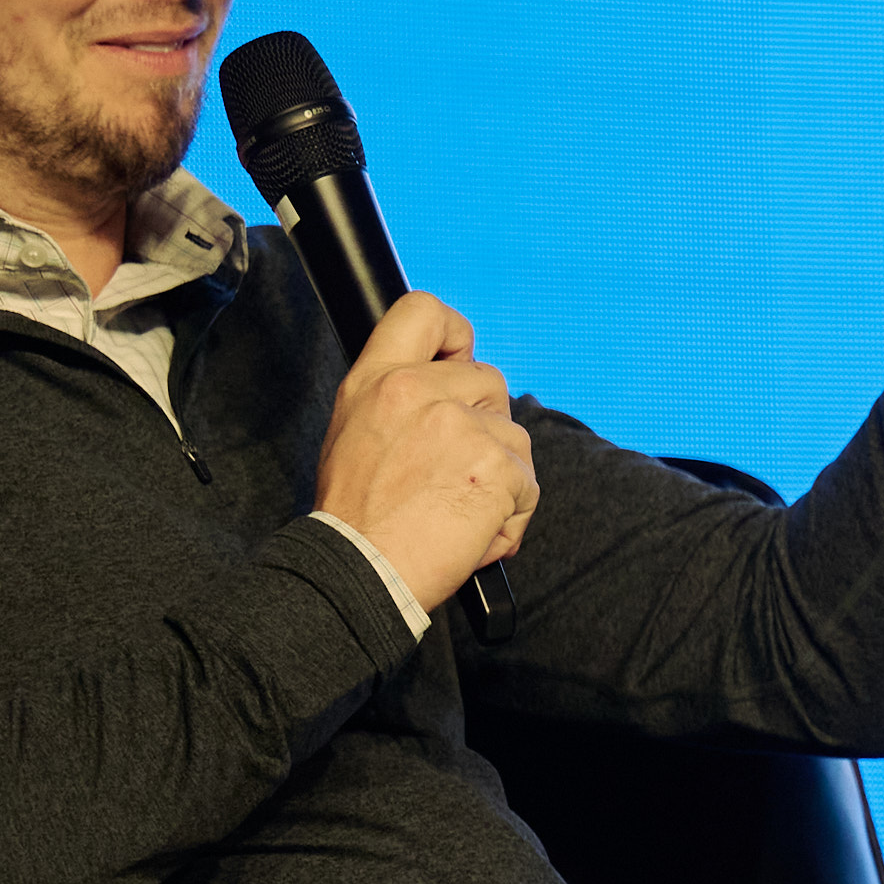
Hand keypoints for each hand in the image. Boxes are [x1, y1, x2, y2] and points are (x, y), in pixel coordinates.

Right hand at [317, 288, 535, 607]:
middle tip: (449, 473)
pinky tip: (471, 534)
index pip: (423, 311)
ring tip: (453, 512)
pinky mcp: (495, 466)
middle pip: (489, 382)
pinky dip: (510, 516)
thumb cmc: (357, 517)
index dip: (454, 334)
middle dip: (485, 427)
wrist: (359, 572)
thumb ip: (402, 401)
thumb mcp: (355, 432)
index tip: (459, 361)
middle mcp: (418, 391)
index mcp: (377, 379)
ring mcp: (461, 426)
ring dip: (498, 478)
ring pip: (514, 437)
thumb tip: (450, 388)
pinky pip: (527, 484)